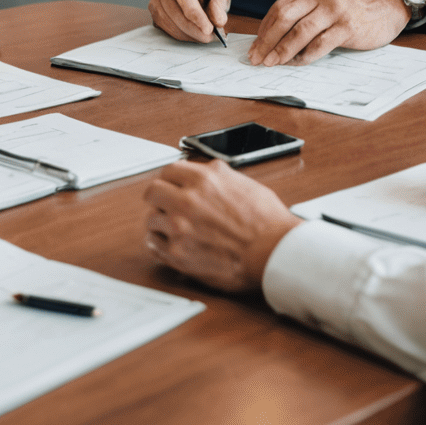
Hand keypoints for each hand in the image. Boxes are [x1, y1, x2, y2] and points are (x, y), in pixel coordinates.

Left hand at [143, 160, 299, 291]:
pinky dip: (161, 244)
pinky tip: (172, 244)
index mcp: (203, 179)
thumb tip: (204, 173)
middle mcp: (187, 200)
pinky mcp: (179, 254)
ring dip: (161, 223)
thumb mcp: (242, 182)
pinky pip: (154, 245)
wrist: (275, 253)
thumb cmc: (267, 222)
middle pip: (152, 191)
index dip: (170, 179)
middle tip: (167, 206)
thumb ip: (216, 176)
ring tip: (175, 229)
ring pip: (151, 219)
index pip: (168, 170)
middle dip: (160, 198)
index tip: (171, 185)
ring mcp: (180, 228)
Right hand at [149, 0, 235, 42]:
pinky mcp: (155, 12)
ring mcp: (155, 0)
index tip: (209, 29)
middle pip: (177, 16)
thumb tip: (218, 20)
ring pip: (172, 26)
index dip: (197, 17)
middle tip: (211, 36)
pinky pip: (168, 30)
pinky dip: (183, 35)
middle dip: (196, 30)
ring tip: (205, 33)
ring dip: (190, 34)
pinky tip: (194, 31)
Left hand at [248, 0, 408, 65]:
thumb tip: (273, 36)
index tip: (255, 45)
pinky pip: (320, 44)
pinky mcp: (347, 27)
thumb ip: (302, 9)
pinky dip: (305, 56)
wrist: (387, 0)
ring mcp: (334, 10)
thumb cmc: (352, 3)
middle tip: (257, 58)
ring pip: (300, 32)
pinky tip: (297, 63)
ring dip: (282, 50)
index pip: (278, 8)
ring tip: (272, 63)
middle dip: (267, 41)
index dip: (264, 29)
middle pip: (284, 18)